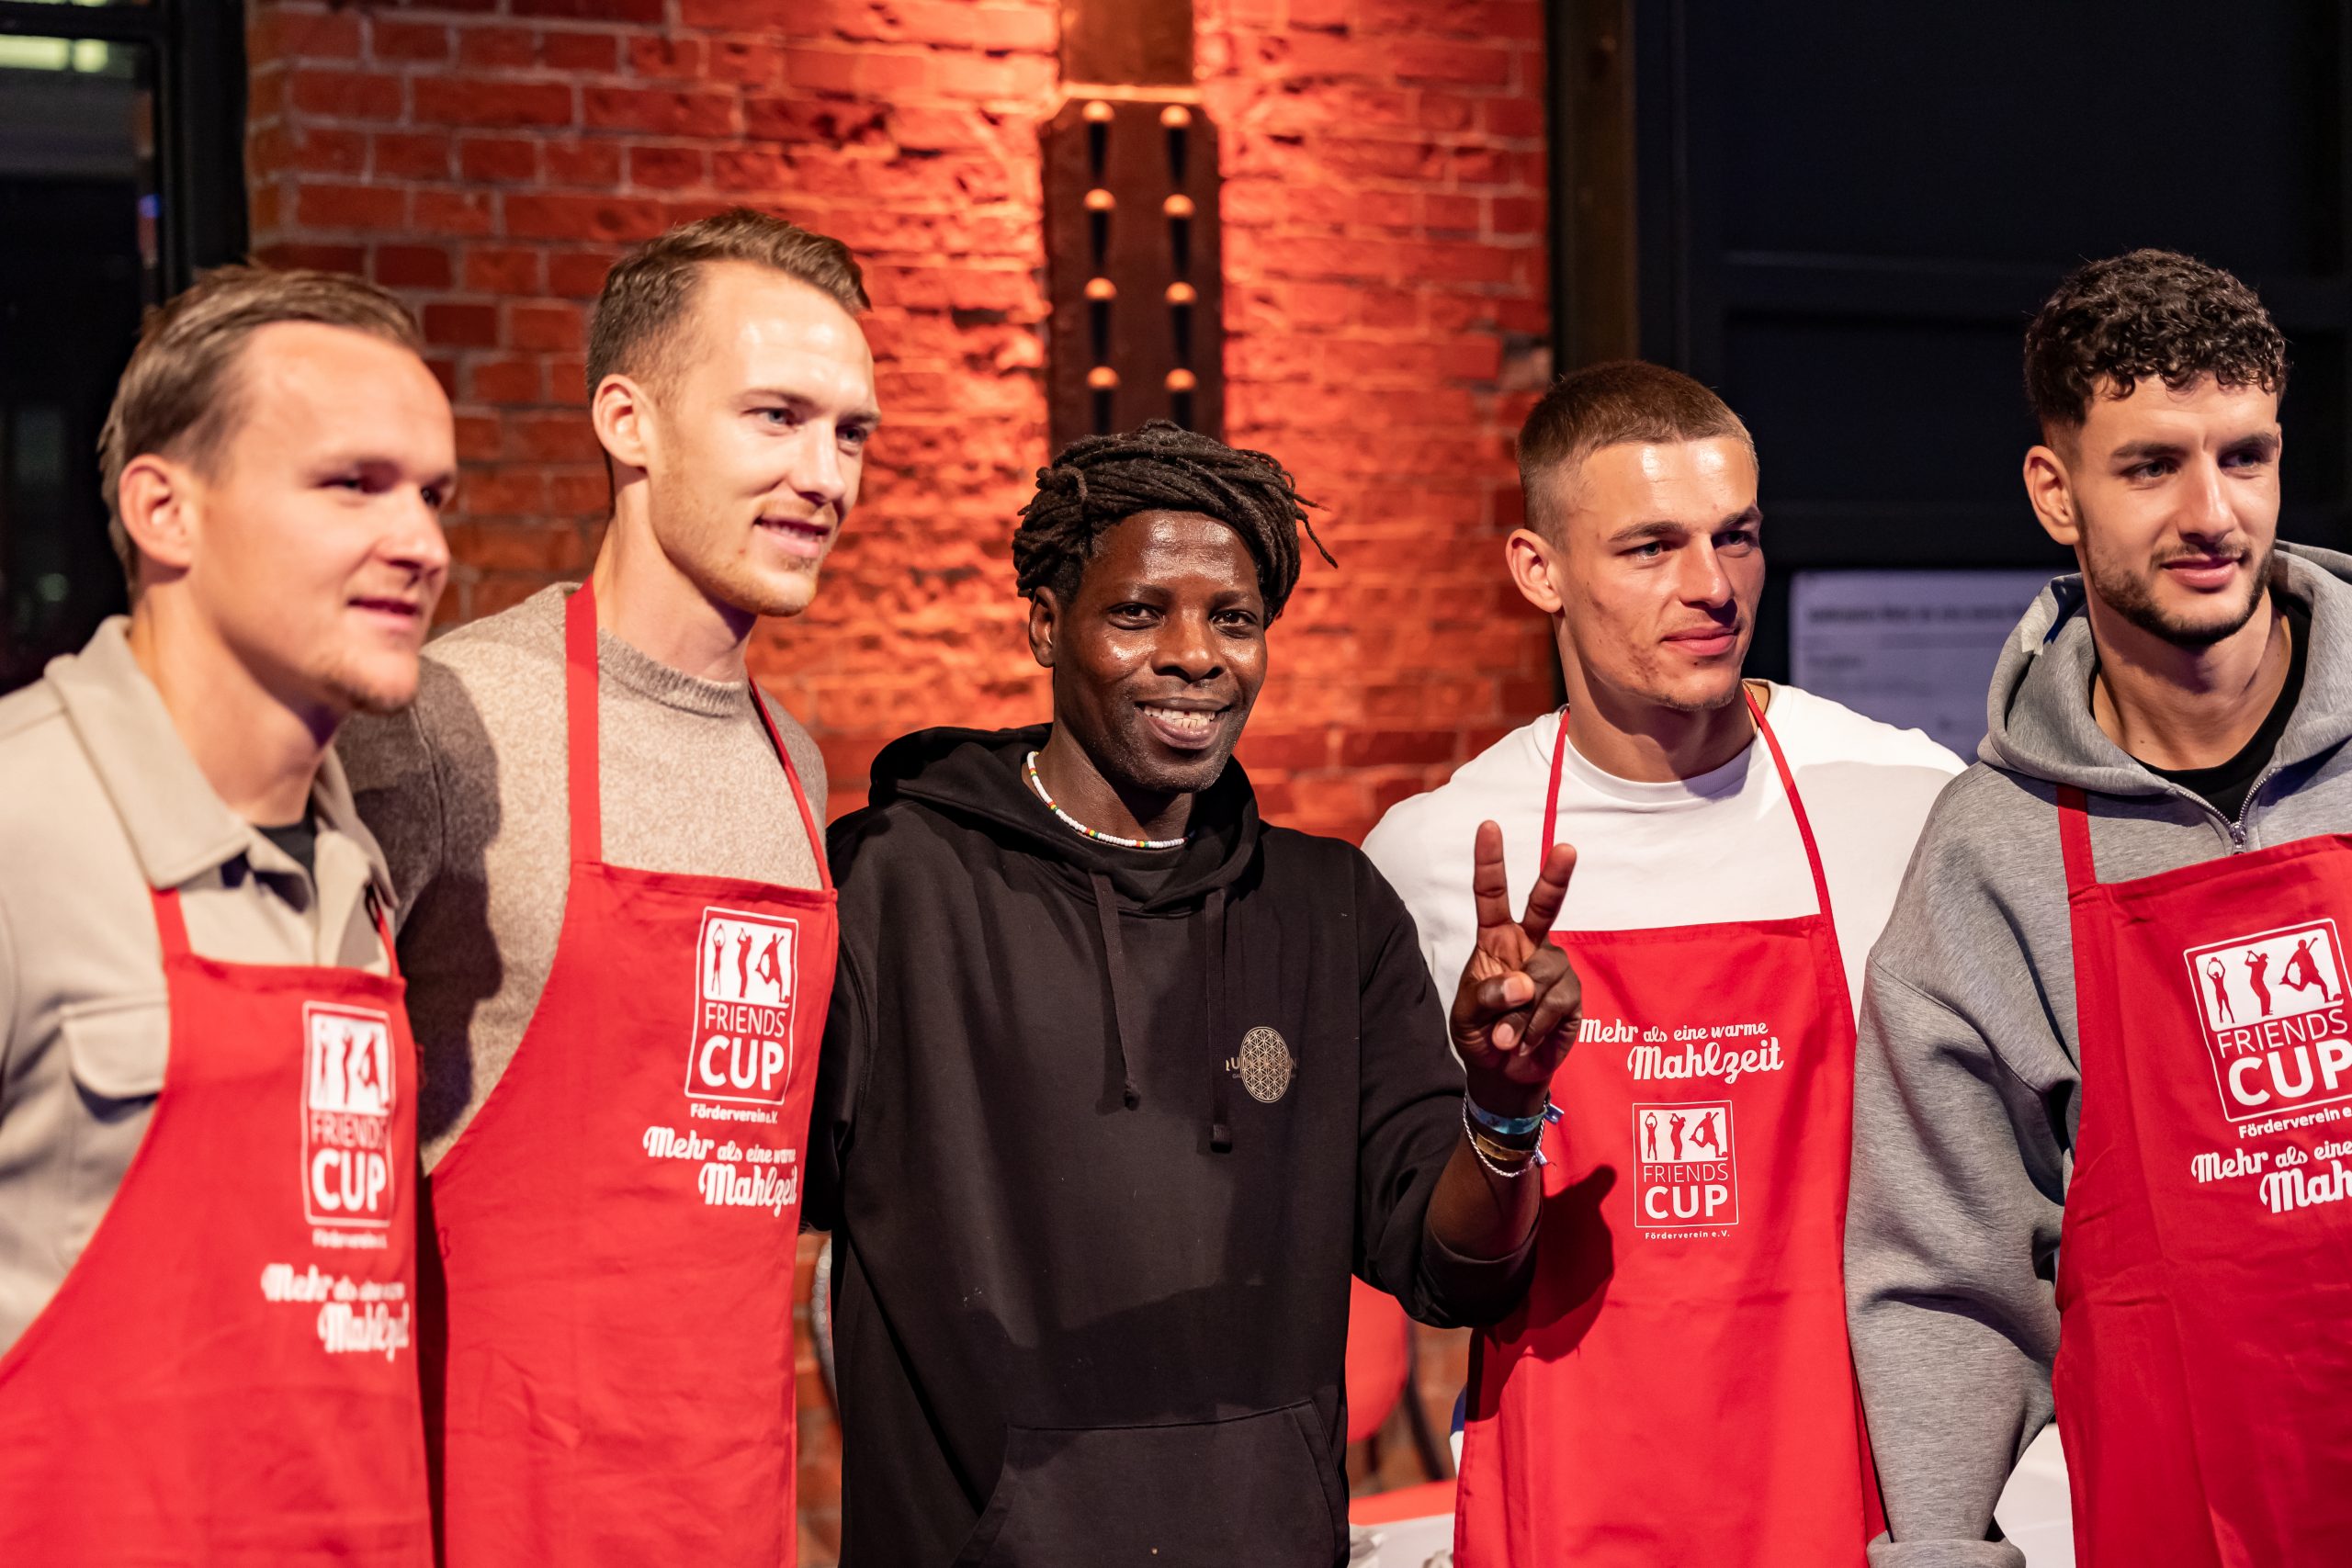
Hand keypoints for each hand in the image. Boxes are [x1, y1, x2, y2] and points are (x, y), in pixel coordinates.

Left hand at [1450, 820, 1580, 1117]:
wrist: (1505, 1075)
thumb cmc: (1481, 1034)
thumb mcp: (1467, 1015)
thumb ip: (1487, 996)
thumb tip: (1524, 984)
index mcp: (1495, 940)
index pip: (1491, 896)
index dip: (1490, 861)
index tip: (1488, 825)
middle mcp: (1529, 946)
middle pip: (1544, 906)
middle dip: (1556, 877)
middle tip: (1567, 848)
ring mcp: (1554, 969)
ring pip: (1538, 980)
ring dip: (1516, 1017)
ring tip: (1505, 1040)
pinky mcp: (1572, 996)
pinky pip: (1553, 1006)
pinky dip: (1532, 1029)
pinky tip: (1524, 1043)